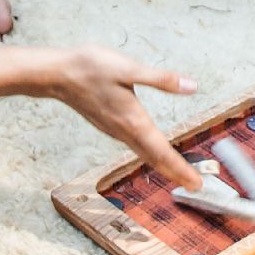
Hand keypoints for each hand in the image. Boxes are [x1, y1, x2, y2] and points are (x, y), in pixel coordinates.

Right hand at [50, 48, 203, 186]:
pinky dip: (149, 154)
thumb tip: (191, 86)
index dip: (181, 169)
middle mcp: (124, 131)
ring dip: (163, 165)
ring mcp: (115, 130)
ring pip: (144, 154)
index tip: (197, 184)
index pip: (162, 151)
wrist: (57, 74)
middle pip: (154, 158)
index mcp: (133, 120)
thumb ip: (161, 79)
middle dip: (176, 173)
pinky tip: (153, 151)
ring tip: (179, 173)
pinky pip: (134, 146)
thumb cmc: (90, 68)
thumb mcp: (128, 68)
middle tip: (195, 185)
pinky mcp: (109, 125)